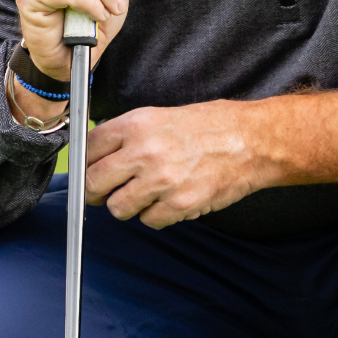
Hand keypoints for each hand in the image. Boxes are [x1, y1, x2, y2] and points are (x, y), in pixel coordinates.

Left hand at [83, 93, 337, 227]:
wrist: (252, 141)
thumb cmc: (211, 126)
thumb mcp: (162, 116)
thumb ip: (128, 134)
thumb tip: (98, 153)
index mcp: (136, 124)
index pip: (87, 148)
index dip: (85, 163)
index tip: (89, 170)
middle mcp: (144, 152)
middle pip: (93, 183)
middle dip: (96, 191)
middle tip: (107, 191)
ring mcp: (161, 180)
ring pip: (117, 208)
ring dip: (128, 206)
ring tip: (146, 195)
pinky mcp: (180, 204)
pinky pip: (149, 221)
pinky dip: (156, 216)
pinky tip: (169, 201)